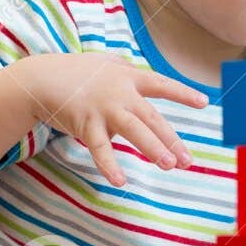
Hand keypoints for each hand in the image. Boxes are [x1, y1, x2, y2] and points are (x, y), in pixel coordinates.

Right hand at [11, 54, 207, 185]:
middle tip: (188, 161)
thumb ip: (129, 73)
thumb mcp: (106, 64)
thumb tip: (151, 83)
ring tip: (169, 166)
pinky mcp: (86, 124)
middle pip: (152, 117)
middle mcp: (120, 92)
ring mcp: (103, 108)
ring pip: (133, 130)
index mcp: (128, 77)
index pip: (161, 85)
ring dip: (153, 148)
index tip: (204, 103)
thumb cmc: (77, 73)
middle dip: (171, 139)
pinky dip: (109, 165)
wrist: (41, 78)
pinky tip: (120, 181)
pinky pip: (100, 148)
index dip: (182, 94)